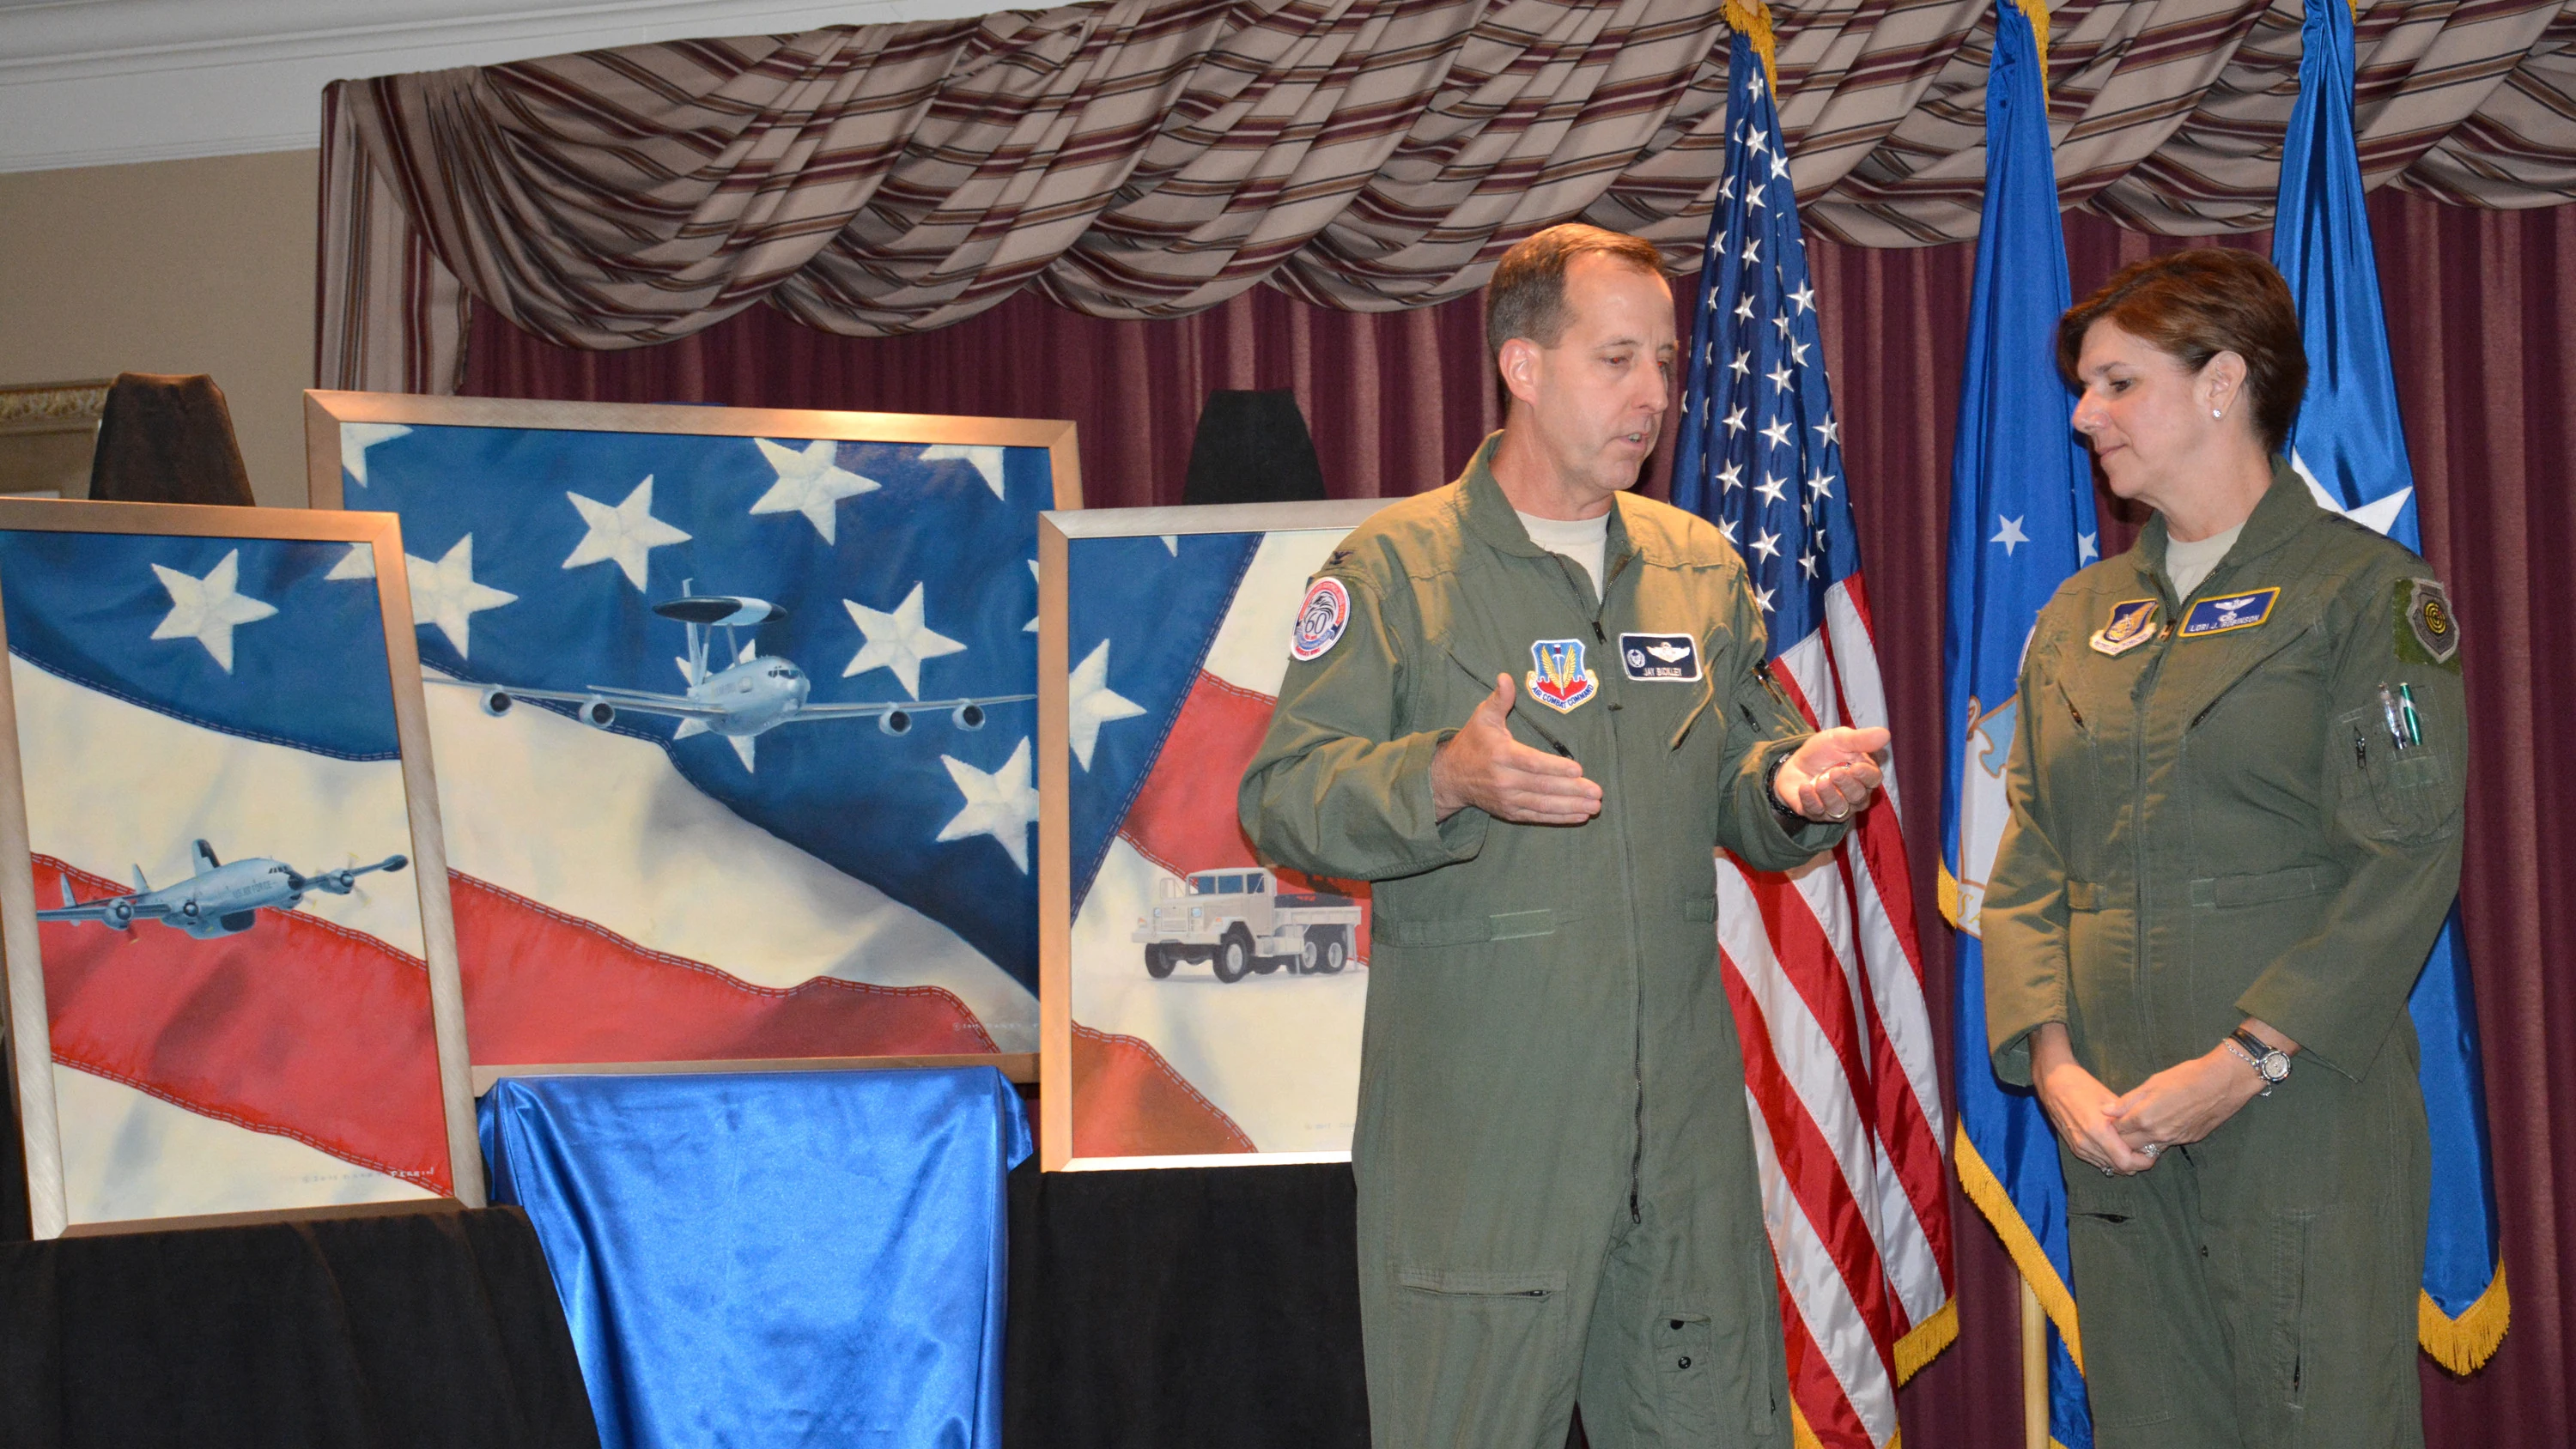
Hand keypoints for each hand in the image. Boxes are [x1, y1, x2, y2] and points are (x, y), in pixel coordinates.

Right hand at [1430, 674, 1603, 824]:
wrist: (1451, 777)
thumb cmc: (1473, 742)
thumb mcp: (1482, 717)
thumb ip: (1499, 699)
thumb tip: (1506, 677)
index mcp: (1501, 755)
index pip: (1531, 763)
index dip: (1555, 767)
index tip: (1578, 769)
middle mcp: (1504, 780)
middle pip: (1542, 786)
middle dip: (1572, 790)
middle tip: (1597, 792)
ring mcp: (1507, 799)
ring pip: (1543, 805)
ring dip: (1571, 807)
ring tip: (1594, 807)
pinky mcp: (1510, 812)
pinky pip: (1537, 816)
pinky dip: (1559, 818)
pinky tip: (1578, 816)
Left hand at [1772, 727, 1889, 821]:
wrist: (1793, 764)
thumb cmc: (1822, 752)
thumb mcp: (1839, 739)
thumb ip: (1861, 739)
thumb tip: (1886, 734)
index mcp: (1864, 775)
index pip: (1874, 780)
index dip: (1866, 775)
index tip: (1856, 767)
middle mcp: (1854, 795)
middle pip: (1859, 797)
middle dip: (1847, 785)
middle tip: (1834, 772)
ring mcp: (1836, 807)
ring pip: (1840, 808)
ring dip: (1830, 795)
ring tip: (1820, 781)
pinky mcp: (1817, 814)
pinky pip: (1817, 812)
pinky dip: (1811, 799)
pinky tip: (1805, 787)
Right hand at [2030, 1024, 2156, 1175]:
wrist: (2053, 1083)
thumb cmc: (2082, 1085)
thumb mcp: (2109, 1099)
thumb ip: (2126, 1120)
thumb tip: (2143, 1134)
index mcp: (2098, 1131)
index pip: (2126, 1162)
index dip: (2143, 1161)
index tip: (2153, 1151)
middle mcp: (2087, 1144)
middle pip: (2119, 1168)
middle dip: (2136, 1163)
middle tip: (2146, 1150)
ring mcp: (2079, 1148)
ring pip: (2109, 1167)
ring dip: (2123, 1162)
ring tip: (2132, 1147)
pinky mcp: (2074, 1148)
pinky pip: (2097, 1162)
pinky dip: (2110, 1159)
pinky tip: (2116, 1146)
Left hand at [2107, 1048, 2266, 1154]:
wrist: (2223, 1083)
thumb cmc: (2186, 1077)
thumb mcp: (2151, 1083)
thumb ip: (2127, 1101)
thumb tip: (2105, 1111)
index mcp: (2144, 1119)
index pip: (2117, 1132)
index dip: (2112, 1125)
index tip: (2110, 1118)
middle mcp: (2158, 1135)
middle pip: (2130, 1146)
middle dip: (2122, 1138)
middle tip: (2121, 1125)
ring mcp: (2175, 1140)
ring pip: (2149, 1149)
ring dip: (2141, 1142)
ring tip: (2139, 1127)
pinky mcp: (2189, 1140)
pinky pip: (2167, 1145)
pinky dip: (2159, 1140)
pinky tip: (2160, 1126)